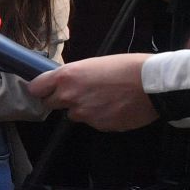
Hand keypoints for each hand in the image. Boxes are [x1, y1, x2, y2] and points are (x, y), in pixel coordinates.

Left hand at [26, 55, 156, 129]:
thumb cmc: (127, 67)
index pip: (36, 88)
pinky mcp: (98, 126)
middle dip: (61, 100)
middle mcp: (70, 96)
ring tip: (104, 98)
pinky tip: (114, 107)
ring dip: (83, 109)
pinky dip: (100, 117)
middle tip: (80, 93)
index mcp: (66, 77)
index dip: (41, 89)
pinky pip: (92, 122)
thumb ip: (74, 76)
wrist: (153, 84)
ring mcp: (84, 113)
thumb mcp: (94, 63)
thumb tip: (65, 83)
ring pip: (73, 114)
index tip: (45, 90)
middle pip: (51, 104)